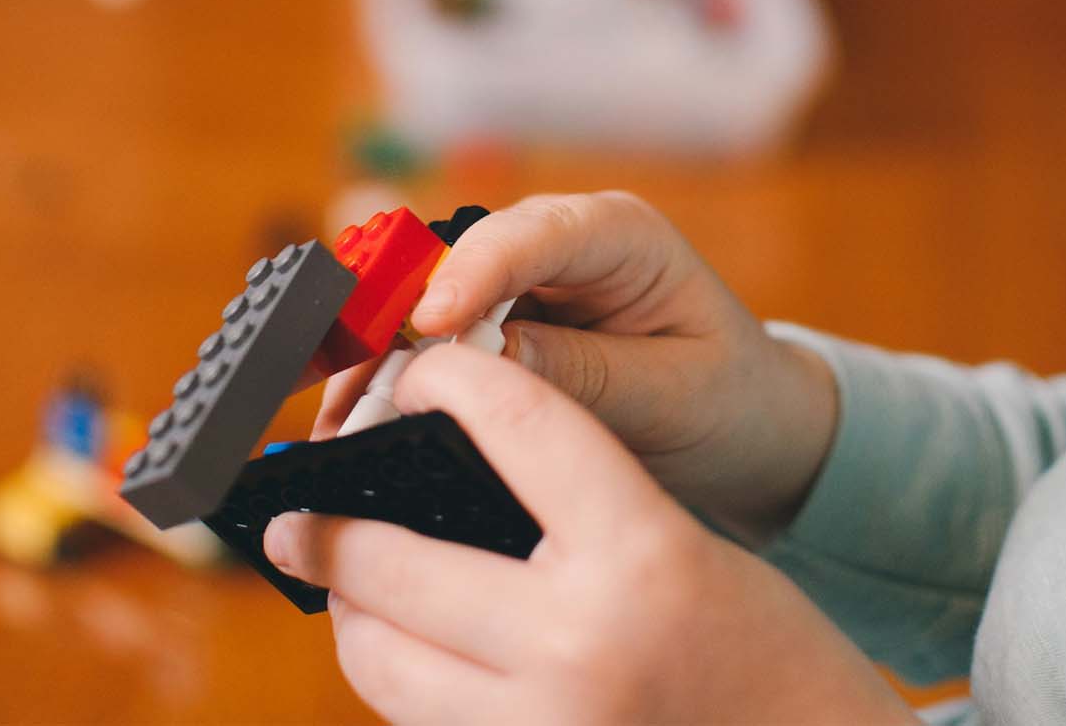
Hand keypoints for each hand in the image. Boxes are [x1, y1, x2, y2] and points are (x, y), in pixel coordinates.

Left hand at [272, 344, 910, 724]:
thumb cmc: (769, 656)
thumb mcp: (690, 551)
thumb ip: (580, 506)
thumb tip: (449, 470)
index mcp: (641, 558)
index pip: (517, 422)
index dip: (449, 379)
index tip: (415, 373)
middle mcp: (577, 645)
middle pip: (392, 560)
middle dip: (327, 530)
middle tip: (295, 519)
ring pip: (379, 661)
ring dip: (350, 616)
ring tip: (344, 591)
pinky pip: (418, 723)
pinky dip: (401, 682)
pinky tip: (408, 653)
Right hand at [316, 191, 837, 540]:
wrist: (743, 425)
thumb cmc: (723, 398)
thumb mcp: (671, 394)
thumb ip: (583, 374)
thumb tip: (483, 361)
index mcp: (619, 235)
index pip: (534, 234)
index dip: (473, 273)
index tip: (429, 325)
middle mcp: (554, 243)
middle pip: (452, 260)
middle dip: (394, 321)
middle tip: (350, 388)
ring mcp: (515, 281)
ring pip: (419, 301)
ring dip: (373, 359)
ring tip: (336, 422)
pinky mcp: (489, 324)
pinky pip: (422, 342)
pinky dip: (385, 383)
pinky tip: (353, 425)